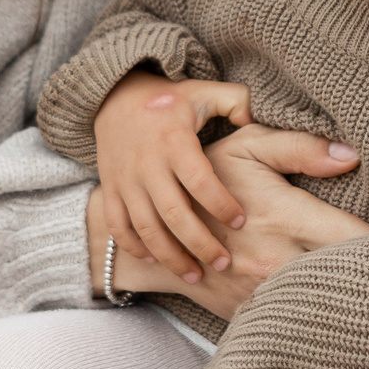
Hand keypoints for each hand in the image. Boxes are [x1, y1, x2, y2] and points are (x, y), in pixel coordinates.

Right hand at [92, 71, 256, 282]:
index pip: (199, 180)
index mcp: (174, 142)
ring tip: (196, 276)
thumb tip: (257, 120)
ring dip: (170, 256)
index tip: (241, 220)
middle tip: (224, 264)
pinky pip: (119, 226)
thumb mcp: (205, 91)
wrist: (114, 97)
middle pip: (173, 213)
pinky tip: (156, 260)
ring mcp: (125, 180)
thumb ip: (237, 101)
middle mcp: (147, 164)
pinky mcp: (111, 189)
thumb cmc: (170, 101)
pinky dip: (135, 247)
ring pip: (146, 228)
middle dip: (200, 243)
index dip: (221, 203)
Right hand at [104, 125, 368, 319]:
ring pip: (325, 308)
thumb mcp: (248, 147)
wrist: (154, 230)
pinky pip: (293, 324)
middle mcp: (279, 261)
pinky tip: (341, 320)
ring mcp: (263, 293)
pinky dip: (317, 321)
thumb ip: (300, 147)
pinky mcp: (249, 314)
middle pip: (351, 279)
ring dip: (353, 303)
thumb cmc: (209, 177)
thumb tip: (352, 156)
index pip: (358, 238)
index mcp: (288, 218)